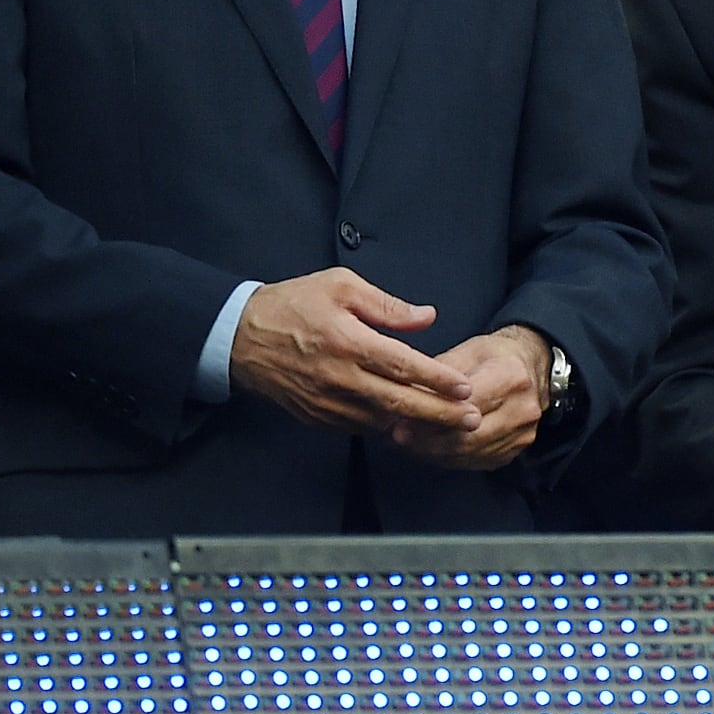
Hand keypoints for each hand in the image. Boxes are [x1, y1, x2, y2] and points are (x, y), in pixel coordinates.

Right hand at [228, 268, 480, 435]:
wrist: (239, 336)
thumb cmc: (293, 304)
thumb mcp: (341, 285)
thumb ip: (387, 305)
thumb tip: (427, 317)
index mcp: (348, 342)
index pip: (403, 365)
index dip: (437, 379)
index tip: (466, 388)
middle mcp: (339, 378)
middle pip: (399, 402)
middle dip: (440, 414)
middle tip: (473, 420)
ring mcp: (326, 403)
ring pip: (381, 420)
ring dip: (417, 426)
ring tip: (453, 429)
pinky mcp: (316, 417)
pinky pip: (359, 427)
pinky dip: (386, 428)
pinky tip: (410, 427)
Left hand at [388, 325, 551, 469]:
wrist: (531, 367)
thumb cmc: (495, 357)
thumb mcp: (467, 351)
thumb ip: (438, 376)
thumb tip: (405, 396)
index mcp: (511, 377)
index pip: (466, 406)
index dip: (432, 416)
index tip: (403, 420)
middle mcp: (522, 409)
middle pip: (467, 436)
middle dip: (427, 440)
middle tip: (398, 437)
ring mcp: (522, 434)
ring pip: (468, 454)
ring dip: (434, 452)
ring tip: (409, 443)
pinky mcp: (514, 451)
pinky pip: (475, 462)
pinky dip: (449, 458)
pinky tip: (430, 449)